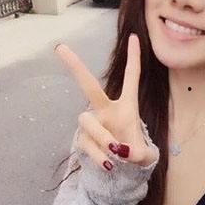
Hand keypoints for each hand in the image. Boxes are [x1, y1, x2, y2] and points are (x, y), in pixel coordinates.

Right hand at [55, 34, 156, 170]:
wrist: (121, 167)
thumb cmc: (134, 151)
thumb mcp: (143, 154)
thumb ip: (138, 153)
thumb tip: (121, 152)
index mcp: (127, 106)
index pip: (131, 78)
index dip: (134, 58)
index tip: (134, 37)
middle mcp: (105, 109)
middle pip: (89, 86)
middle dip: (75, 66)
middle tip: (60, 48)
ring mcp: (92, 123)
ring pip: (89, 122)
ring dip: (102, 136)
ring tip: (116, 151)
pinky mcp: (82, 138)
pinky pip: (87, 143)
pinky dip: (97, 154)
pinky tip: (108, 164)